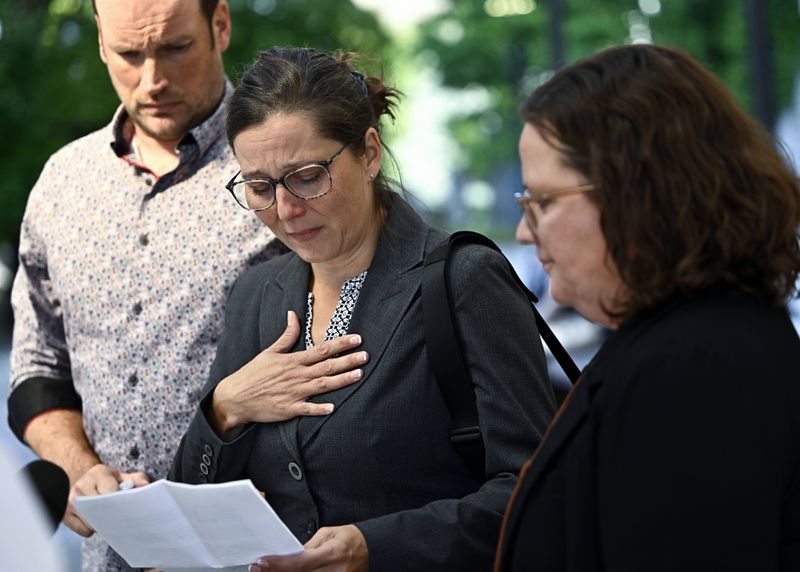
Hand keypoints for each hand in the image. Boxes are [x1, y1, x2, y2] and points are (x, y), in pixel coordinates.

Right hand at [65, 463, 149, 535]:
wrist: (78, 478)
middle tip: (120, 516)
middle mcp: (82, 486)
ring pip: (92, 523)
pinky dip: (91, 529)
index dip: (121, 503)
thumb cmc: (104, 480)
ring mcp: (70, 501)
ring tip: (107, 516)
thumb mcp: (120, 475)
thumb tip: (146, 485)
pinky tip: (95, 520)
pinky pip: (84, 531)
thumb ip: (135, 478)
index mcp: (98, 473)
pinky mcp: (64, 514)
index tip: (127, 508)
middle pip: (102, 510)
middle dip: (113, 515)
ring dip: (102, 524)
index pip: (111, 492)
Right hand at [211, 311, 368, 435]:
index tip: (358, 338)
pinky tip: (333, 407)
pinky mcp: (289, 409)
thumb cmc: (254, 373)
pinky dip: (319, 408)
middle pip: (326, 366)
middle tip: (366, 356)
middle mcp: (296, 375)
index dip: (340, 344)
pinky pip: (307, 409)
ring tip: (359, 375)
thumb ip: (287, 335)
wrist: (236, 397)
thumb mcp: (269, 352)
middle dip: (348, 360)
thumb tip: (293, 315)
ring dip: (341, 380)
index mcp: (293, 360)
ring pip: (322, 385)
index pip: (321, 349)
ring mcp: (293, 392)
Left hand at [250, 525, 368, 571]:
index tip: (263, 562)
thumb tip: (290, 555)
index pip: (301, 563)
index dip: (280, 564)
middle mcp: (334, 571)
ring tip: (268, 571)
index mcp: (333, 553)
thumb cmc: (351, 539)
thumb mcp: (329, 533)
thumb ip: (309, 546)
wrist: (371, 549)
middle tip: (258, 568)